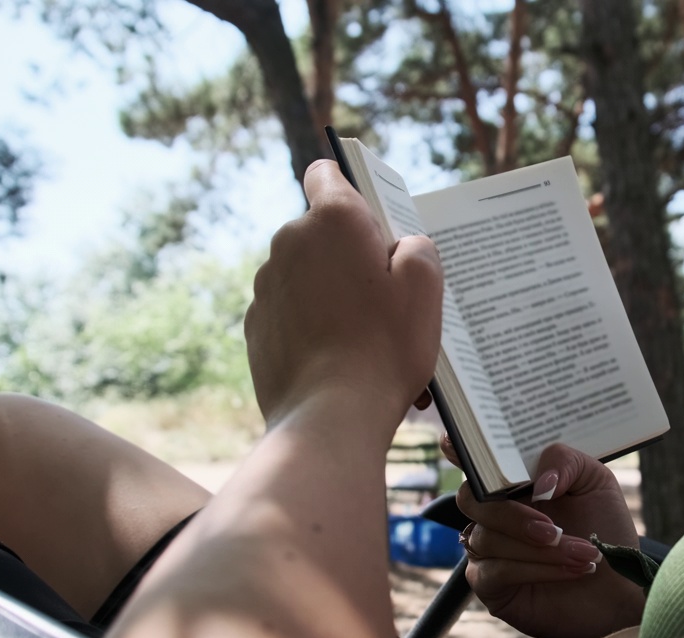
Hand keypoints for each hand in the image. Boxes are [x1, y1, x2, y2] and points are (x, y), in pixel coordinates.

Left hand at [245, 160, 442, 430]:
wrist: (331, 417)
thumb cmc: (385, 348)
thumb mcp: (426, 288)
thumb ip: (417, 248)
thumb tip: (401, 248)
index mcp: (332, 220)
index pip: (327, 173)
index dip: (350, 188)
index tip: (372, 220)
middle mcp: (289, 243)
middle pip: (325, 234)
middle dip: (354, 257)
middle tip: (389, 301)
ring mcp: (267, 286)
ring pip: (309, 277)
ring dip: (336, 296)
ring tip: (372, 342)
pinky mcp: (257, 326)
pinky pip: (293, 313)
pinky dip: (315, 327)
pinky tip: (343, 362)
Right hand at [453, 443, 646, 637]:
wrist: (620, 583)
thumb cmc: (604, 528)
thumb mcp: (596, 481)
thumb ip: (566, 461)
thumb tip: (540, 481)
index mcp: (511, 482)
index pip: (473, 461)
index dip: (456, 449)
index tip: (454, 443)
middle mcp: (493, 512)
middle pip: (470, 499)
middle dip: (513, 515)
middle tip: (555, 530)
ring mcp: (487, 548)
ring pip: (488, 538)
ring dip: (540, 549)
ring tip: (584, 553)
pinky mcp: (489, 584)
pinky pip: (496, 571)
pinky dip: (537, 568)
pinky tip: (572, 569)